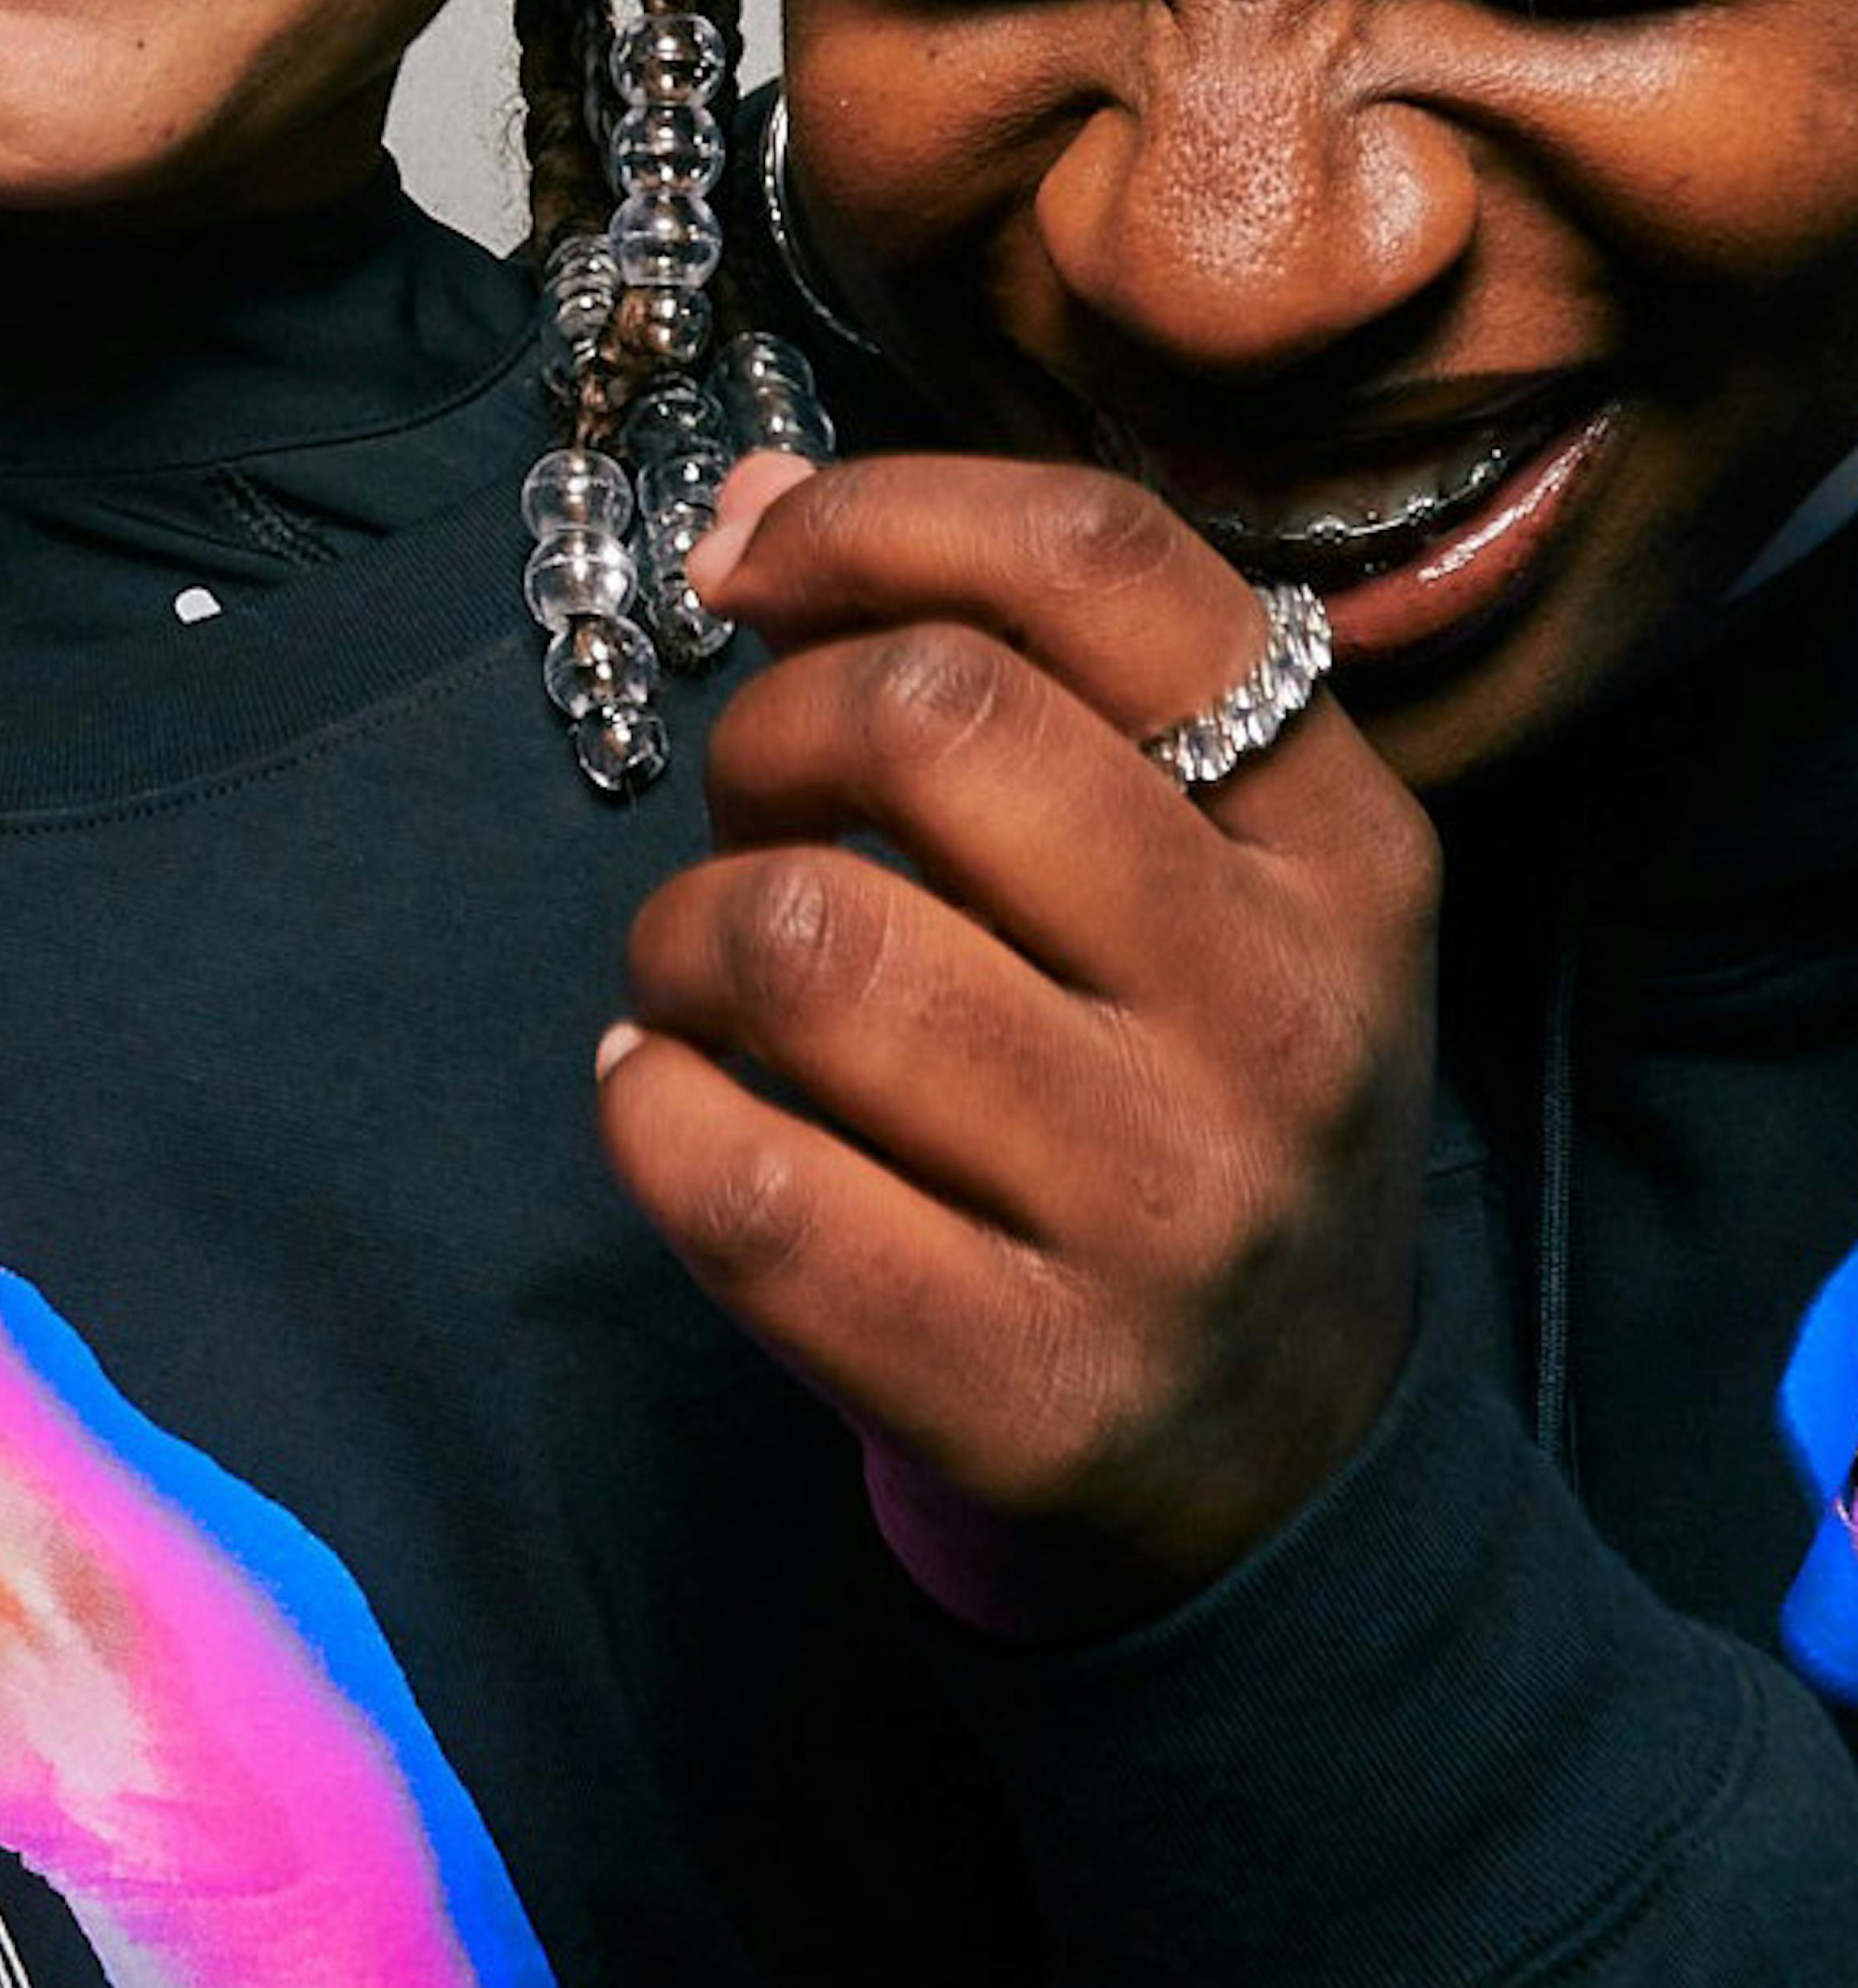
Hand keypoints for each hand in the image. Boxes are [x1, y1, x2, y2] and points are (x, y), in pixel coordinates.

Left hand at [597, 452, 1440, 1638]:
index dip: (879, 517)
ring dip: (683, 933)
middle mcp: (1279, 1015)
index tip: (758, 564)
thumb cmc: (1175, 1101)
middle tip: (756, 812)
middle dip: (769, 731)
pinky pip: (745, 1187)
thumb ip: (994, 663)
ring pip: (810, 945)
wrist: (1279, 1478)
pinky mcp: (1027, 1393)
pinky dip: (646, 1111)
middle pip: (935, 719)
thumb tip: (749, 509)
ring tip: (704, 978)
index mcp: (1341, 844)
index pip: (1102, 565)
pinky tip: (668, 1099)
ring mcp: (1163, 1215)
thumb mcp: (1186, 872)